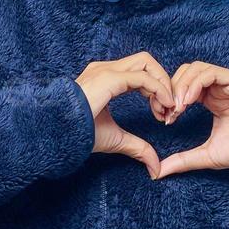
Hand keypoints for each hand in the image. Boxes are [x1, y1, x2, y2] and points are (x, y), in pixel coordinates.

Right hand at [74, 52, 177, 178]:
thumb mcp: (116, 140)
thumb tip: (155, 167)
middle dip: (163, 81)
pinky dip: (158, 89)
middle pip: (146, 61)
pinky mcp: (108, 78)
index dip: (156, 90)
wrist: (59, 135)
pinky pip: (143, 77)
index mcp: (105, 78)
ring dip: (163, 83)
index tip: (162, 114)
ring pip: (147, 62)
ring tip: (167, 108)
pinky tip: (163, 106)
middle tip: (169, 108)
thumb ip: (137, 148)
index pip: (140, 71)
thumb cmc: (80, 135)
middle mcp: (105, 69)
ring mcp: (106, 71)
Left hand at [154, 61, 228, 177]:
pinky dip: (194, 84)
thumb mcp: (207, 155)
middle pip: (186, 73)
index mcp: (211, 99)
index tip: (166, 119)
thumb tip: (159, 172)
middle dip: (173, 90)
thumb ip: (183, 160)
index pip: (184, 86)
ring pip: (196, 69)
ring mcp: (228, 82)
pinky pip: (210, 73)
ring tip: (178, 108)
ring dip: (182, 86)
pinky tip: (188, 102)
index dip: (171, 99)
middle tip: (169, 111)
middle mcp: (219, 87)